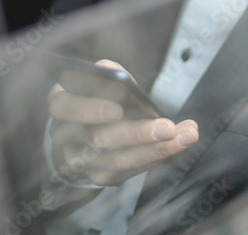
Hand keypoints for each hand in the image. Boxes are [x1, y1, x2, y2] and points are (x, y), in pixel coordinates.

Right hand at [48, 59, 198, 185]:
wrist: (85, 129)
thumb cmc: (96, 96)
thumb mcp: (99, 80)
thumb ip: (108, 75)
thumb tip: (113, 72)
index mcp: (61, 104)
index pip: (64, 107)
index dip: (89, 110)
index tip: (117, 110)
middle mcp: (64, 136)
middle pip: (98, 139)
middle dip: (137, 133)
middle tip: (168, 127)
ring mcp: (80, 161)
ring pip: (117, 160)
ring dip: (156, 148)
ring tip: (187, 135)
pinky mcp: (98, 175)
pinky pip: (129, 171)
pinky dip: (155, 157)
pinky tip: (176, 145)